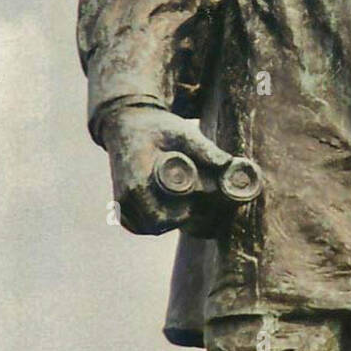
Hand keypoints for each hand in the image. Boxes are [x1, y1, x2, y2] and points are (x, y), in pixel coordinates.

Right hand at [100, 105, 234, 235]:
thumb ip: (204, 149)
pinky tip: (170, 202)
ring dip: (168, 219)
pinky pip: (140, 224)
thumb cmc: (156, 126)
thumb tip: (229, 164)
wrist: (125, 122)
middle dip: (178, 217)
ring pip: (149, 227)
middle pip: (156, 226)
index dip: (183, 214)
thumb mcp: (182, 133)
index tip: (195, 198)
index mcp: (137, 182)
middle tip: (193, 199)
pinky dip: (156, 218)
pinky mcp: (122, 205)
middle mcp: (125, 197)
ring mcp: (121, 203)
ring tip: (182, 197)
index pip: (161, 219)